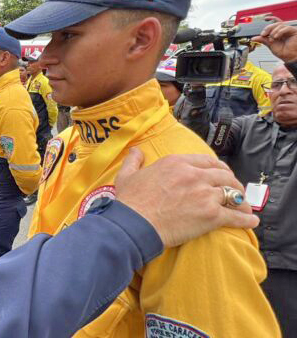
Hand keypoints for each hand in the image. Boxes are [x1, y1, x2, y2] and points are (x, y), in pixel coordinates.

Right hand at [114, 148, 257, 247]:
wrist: (135, 225)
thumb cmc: (129, 202)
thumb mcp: (126, 176)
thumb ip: (133, 161)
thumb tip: (136, 151)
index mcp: (177, 163)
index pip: (207, 161)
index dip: (218, 168)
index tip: (221, 174)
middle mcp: (194, 175)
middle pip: (224, 175)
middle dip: (232, 182)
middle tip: (234, 191)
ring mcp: (205, 194)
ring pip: (233, 193)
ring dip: (241, 200)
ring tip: (243, 207)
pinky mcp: (211, 215)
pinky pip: (236, 216)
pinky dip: (246, 219)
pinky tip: (251, 222)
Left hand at [252, 21, 296, 62]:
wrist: (289, 57)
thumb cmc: (283, 52)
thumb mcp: (270, 44)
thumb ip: (262, 39)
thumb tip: (254, 38)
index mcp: (278, 32)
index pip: (274, 23)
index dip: (270, 19)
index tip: (264, 19)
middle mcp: (283, 30)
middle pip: (275, 23)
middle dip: (268, 28)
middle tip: (263, 34)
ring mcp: (289, 30)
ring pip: (280, 25)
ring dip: (273, 31)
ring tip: (271, 39)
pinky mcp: (294, 31)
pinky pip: (286, 28)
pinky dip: (279, 32)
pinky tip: (276, 37)